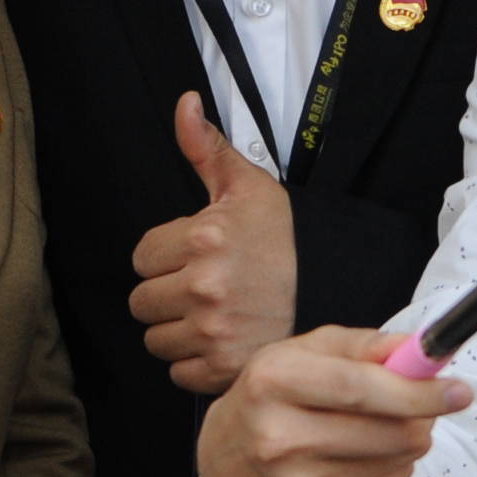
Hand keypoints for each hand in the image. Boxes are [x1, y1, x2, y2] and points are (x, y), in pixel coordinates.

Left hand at [129, 91, 299, 393]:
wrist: (335, 288)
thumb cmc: (287, 240)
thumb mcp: (249, 187)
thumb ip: (207, 148)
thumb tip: (184, 104)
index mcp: (204, 237)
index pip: (141, 256)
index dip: (166, 256)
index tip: (196, 256)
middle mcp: (204, 286)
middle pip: (142, 301)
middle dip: (167, 294)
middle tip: (204, 288)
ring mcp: (214, 331)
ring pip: (156, 339)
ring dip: (178, 330)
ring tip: (214, 314)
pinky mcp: (223, 368)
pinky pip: (179, 372)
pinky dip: (196, 362)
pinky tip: (223, 340)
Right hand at [197, 327, 469, 476]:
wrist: (226, 474)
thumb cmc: (270, 400)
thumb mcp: (298, 355)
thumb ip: (360, 345)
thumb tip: (419, 349)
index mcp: (272, 383)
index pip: (360, 388)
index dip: (417, 390)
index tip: (459, 390)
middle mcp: (280, 439)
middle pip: (392, 430)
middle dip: (419, 413)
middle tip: (416, 404)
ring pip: (400, 458)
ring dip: (404, 438)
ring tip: (372, 428)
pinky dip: (389, 467)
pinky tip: (357, 458)